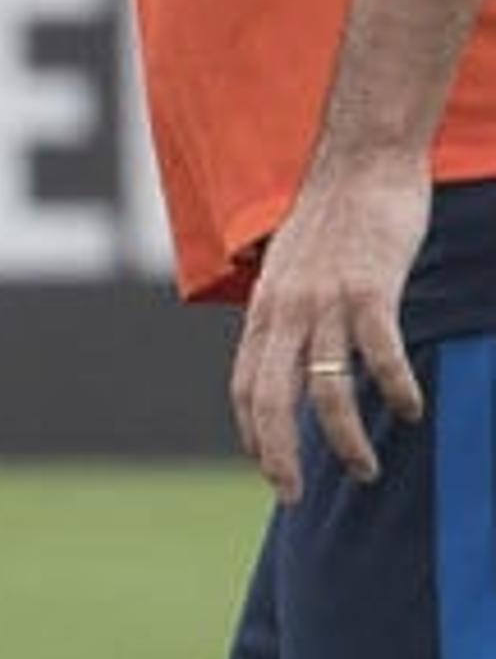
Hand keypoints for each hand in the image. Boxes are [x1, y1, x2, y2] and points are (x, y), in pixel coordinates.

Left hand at [230, 162, 430, 501]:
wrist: (361, 162)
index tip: (269, 469)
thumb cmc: (334, 220)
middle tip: (294, 495)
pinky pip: (378, 351)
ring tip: (365, 470)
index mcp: (265, 308)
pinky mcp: (368, 288)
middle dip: (279, 454)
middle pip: (271, 398)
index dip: (253, 432)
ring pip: (325, 388)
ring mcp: (325, 300)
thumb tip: (295, 355)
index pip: (246, 384)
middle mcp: (286, 309)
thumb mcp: (294, 271)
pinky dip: (395, 387)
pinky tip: (412, 412)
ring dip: (344, 438)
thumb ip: (290, 313)